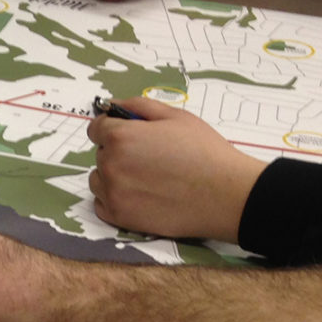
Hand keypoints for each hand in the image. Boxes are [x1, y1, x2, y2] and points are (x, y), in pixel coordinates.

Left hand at [87, 98, 265, 242]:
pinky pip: (101, 204)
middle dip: (118, 152)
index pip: (97, 128)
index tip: (127, 134)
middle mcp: (111, 165)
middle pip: (101, 153)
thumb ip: (139, 107)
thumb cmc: (204, 152)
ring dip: (113, 176)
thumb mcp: (175, 117)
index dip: (113, 128)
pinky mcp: (119, 216)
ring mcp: (113, 193)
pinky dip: (114, 198)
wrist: (224, 193)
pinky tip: (139, 194)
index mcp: (121, 137)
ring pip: (98, 179)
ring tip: (146, 177)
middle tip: (150, 157)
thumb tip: (114, 105)